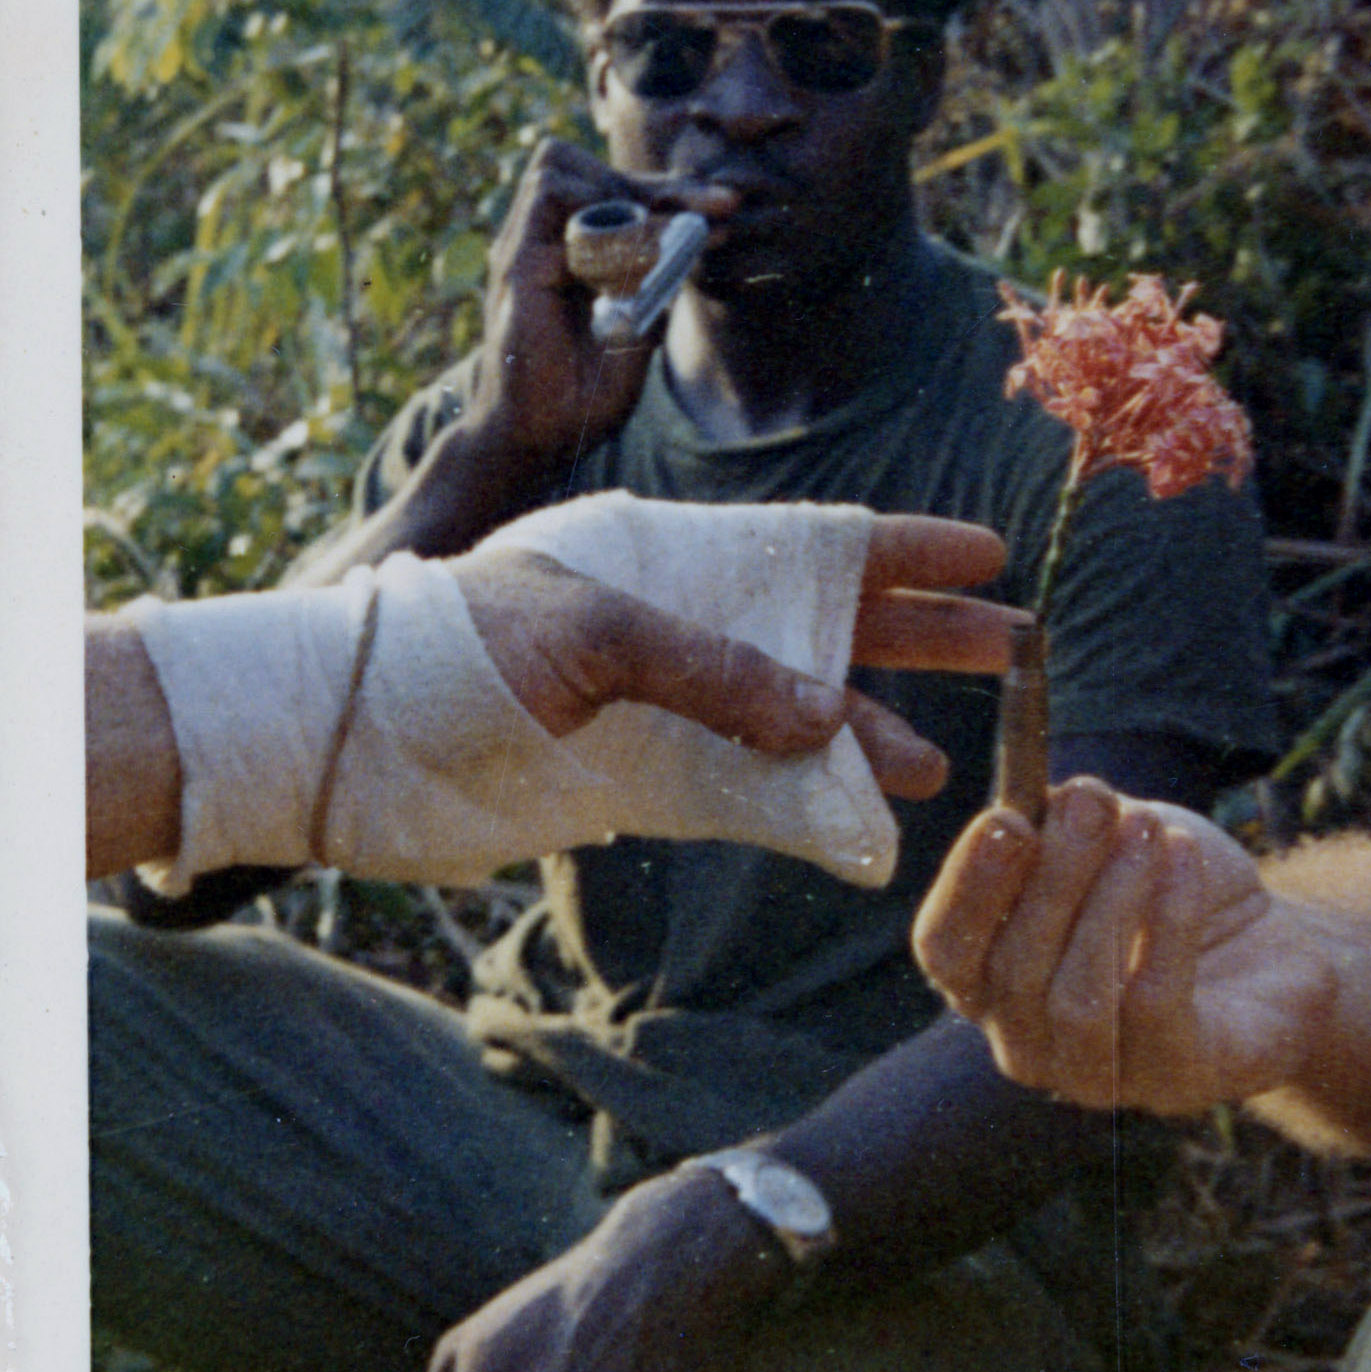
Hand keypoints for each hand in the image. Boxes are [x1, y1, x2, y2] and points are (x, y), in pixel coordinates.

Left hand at [452, 514, 1021, 798]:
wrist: (354, 739)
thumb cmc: (455, 643)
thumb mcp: (588, 631)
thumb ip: (710, 670)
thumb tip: (827, 720)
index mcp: (683, 558)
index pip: (816, 542)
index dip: (905, 549)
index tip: (989, 555)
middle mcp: (696, 629)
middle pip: (834, 627)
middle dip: (924, 638)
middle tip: (1016, 651)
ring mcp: (676, 711)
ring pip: (805, 722)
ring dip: (871, 738)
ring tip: (938, 768)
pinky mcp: (648, 786)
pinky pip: (753, 797)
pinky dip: (809, 812)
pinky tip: (864, 829)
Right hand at [459, 139, 684, 488]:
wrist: (535, 443)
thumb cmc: (580, 397)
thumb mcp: (637, 329)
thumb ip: (654, 283)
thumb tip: (692, 236)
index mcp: (564, 252)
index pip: (609, 192)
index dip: (666, 191)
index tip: (723, 206)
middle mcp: (537, 244)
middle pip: (577, 165)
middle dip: (656, 182)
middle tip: (717, 206)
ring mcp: (520, 254)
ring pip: (555, 171)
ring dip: (624, 195)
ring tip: (673, 236)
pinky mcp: (516, 274)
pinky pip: (557, 220)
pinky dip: (609, 230)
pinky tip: (649, 261)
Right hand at [912, 778, 1339, 1114]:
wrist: (1272, 947)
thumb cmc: (1169, 889)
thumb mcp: (1108, 837)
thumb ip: (1061, 821)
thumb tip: (1044, 799)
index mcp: (991, 980)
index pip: (944, 950)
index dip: (968, 888)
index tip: (1006, 819)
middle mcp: (1029, 1042)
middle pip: (1013, 971)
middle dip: (1054, 874)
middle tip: (1094, 800)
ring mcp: (1099, 1076)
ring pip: (1078, 998)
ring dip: (1113, 898)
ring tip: (1148, 828)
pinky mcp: (1175, 1081)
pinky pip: (1155, 1003)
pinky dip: (1168, 920)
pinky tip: (1185, 859)